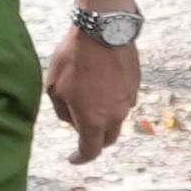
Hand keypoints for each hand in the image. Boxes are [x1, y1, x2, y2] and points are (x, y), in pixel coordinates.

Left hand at [50, 25, 142, 162]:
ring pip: (117, 119)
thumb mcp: (54, 87)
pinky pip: (123, 101)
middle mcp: (115, 115)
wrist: (104, 32)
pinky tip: (101, 87)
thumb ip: (63, 111)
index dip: (81, 158)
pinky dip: (112, 102)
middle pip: (108, 138)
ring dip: (104, 119)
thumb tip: (73, 120)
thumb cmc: (73, 59)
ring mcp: (129, 100)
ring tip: (88, 103)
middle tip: (81, 134)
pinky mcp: (136, 86)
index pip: (91, 151)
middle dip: (95, 141)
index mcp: (93, 120)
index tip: (73, 159)